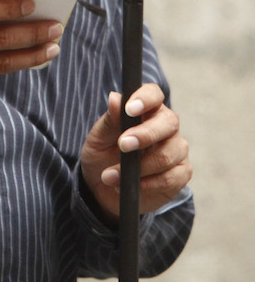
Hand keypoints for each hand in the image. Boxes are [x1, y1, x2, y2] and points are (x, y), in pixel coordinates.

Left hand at [80, 84, 192, 221]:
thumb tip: (114, 97)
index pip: (154, 94)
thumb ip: (110, 119)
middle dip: (144, 135)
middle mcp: (166, 126)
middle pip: (168, 123)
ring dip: (137, 168)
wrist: (104, 186)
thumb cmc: (103, 153)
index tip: (130, 109)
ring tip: (110, 175)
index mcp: (147, 109)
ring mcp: (177, 149)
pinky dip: (146, 184)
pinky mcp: (181, 174)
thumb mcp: (100, 136)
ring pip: (167, 154)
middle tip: (122, 145)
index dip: (145, 99)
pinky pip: (169, 178)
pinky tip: (127, 186)